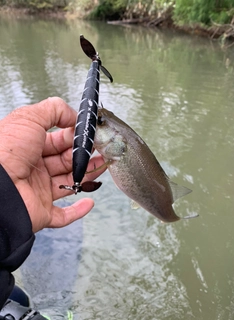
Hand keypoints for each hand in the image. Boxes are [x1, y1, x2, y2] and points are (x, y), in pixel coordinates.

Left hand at [0, 97, 105, 232]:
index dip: (75, 137)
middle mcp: (35, 169)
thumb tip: (74, 116)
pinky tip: (89, 203)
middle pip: (66, 162)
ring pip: (69, 184)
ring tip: (103, 165)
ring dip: (88, 176)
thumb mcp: (29, 118)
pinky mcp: (41, 213)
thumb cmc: (7, 151)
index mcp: (30, 148)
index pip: (58, 141)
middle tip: (101, 148)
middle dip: (85, 154)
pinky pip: (62, 216)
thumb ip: (53, 110)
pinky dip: (78, 211)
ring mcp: (38, 192)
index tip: (90, 133)